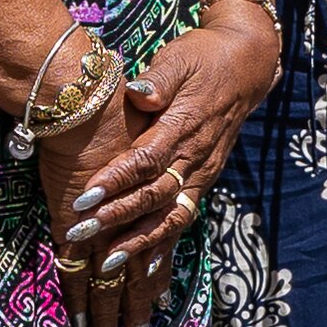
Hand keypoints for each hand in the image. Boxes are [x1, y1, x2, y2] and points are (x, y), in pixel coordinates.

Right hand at [32, 100, 157, 326]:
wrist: (86, 102)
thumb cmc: (117, 108)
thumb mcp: (149, 127)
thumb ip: (151, 151)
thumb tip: (159, 160)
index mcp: (151, 200)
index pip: (158, 248)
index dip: (155, 277)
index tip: (155, 305)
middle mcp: (133, 221)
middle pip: (137, 276)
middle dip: (135, 312)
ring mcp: (104, 228)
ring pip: (111, 285)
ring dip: (110, 317)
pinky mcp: (74, 228)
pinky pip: (77, 275)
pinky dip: (80, 301)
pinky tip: (81, 326)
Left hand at [65, 12, 279, 316]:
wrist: (244, 65)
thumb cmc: (203, 57)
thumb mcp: (179, 59)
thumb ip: (158, 79)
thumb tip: (136, 92)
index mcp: (183, 125)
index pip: (145, 160)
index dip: (115, 182)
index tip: (83, 199)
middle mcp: (195, 156)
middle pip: (154, 195)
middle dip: (117, 219)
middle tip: (81, 234)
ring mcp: (203, 172)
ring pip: (171, 214)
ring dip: (140, 242)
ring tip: (108, 264)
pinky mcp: (204, 180)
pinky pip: (184, 216)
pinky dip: (165, 244)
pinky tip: (147, 269)